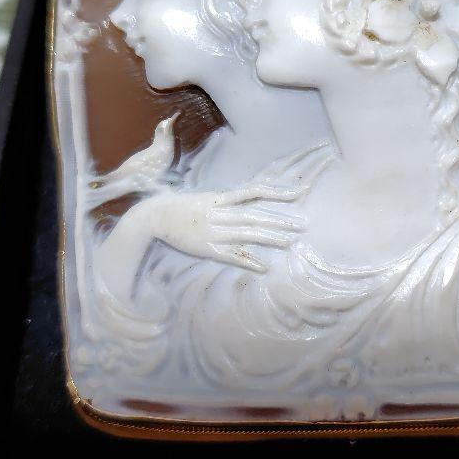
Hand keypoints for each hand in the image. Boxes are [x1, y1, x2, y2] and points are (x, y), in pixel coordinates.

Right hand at [148, 186, 305, 271]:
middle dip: (280, 219)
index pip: (254, 191)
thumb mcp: (205, 198)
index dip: (277, 191)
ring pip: (246, 234)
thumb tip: (248, 199)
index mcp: (220, 198)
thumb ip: (226, 200)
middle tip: (303, 224)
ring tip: (289, 242)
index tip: (298, 192)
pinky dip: (247, 260)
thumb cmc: (181, 207)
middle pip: (255, 215)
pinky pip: (231, 255)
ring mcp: (214, 231)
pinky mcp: (207, 248)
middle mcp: (220, 213)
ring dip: (269, 238)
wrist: (154, 216)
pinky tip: (263, 267)